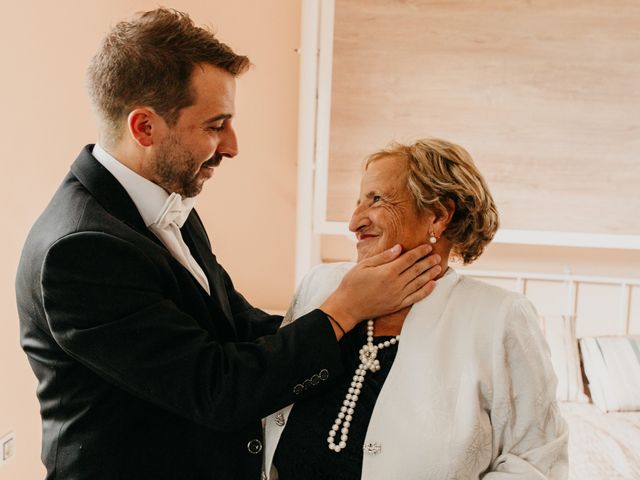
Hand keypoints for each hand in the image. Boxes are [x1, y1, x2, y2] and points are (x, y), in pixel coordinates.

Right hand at [320, 244, 440, 337]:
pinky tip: (433, 284)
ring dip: (430, 274)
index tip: (428, 247)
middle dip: (428, 262)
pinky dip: (426, 291)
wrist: (348, 307)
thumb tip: (399, 248)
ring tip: (439, 267)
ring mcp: (398, 296)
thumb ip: (383, 257)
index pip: (408, 259)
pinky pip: (416, 297)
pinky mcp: (397, 305)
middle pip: (416, 270)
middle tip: (438, 255)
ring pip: (419, 283)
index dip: (419, 252)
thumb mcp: (364, 265)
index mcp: (387, 272)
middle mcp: (395, 284)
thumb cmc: (352, 283)